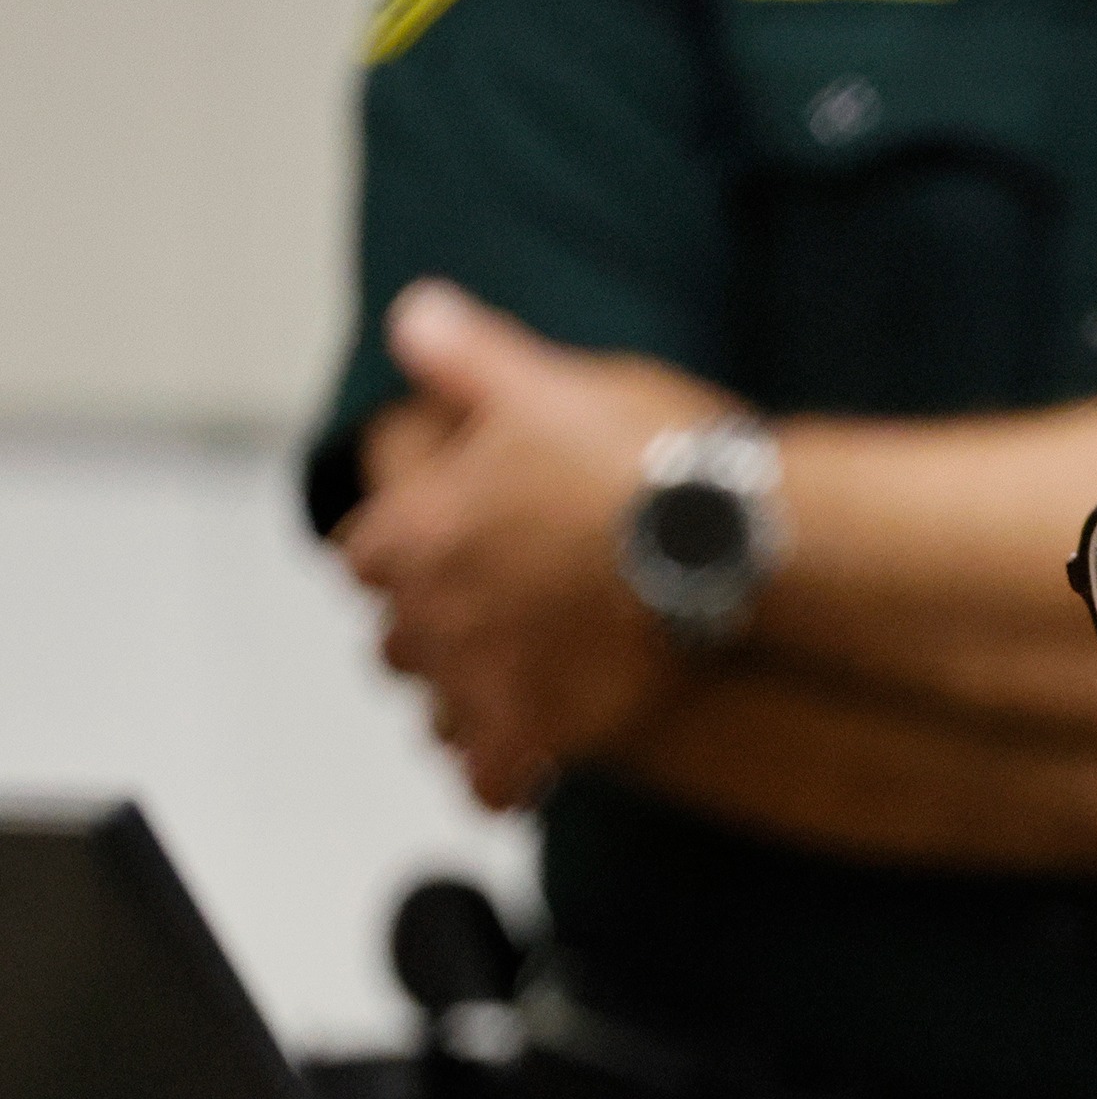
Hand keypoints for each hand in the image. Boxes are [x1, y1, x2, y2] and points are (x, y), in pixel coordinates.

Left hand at [340, 279, 737, 807]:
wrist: (729, 542)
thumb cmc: (645, 461)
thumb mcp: (550, 381)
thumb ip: (468, 356)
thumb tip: (415, 318)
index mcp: (420, 529)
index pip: (366, 556)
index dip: (404, 552)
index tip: (440, 548)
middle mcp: (436, 614)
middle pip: (396, 643)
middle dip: (434, 632)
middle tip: (491, 619)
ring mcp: (485, 681)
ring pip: (437, 713)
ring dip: (466, 702)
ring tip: (513, 689)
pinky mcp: (543, 733)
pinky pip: (494, 781)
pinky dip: (506, 776)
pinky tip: (536, 765)